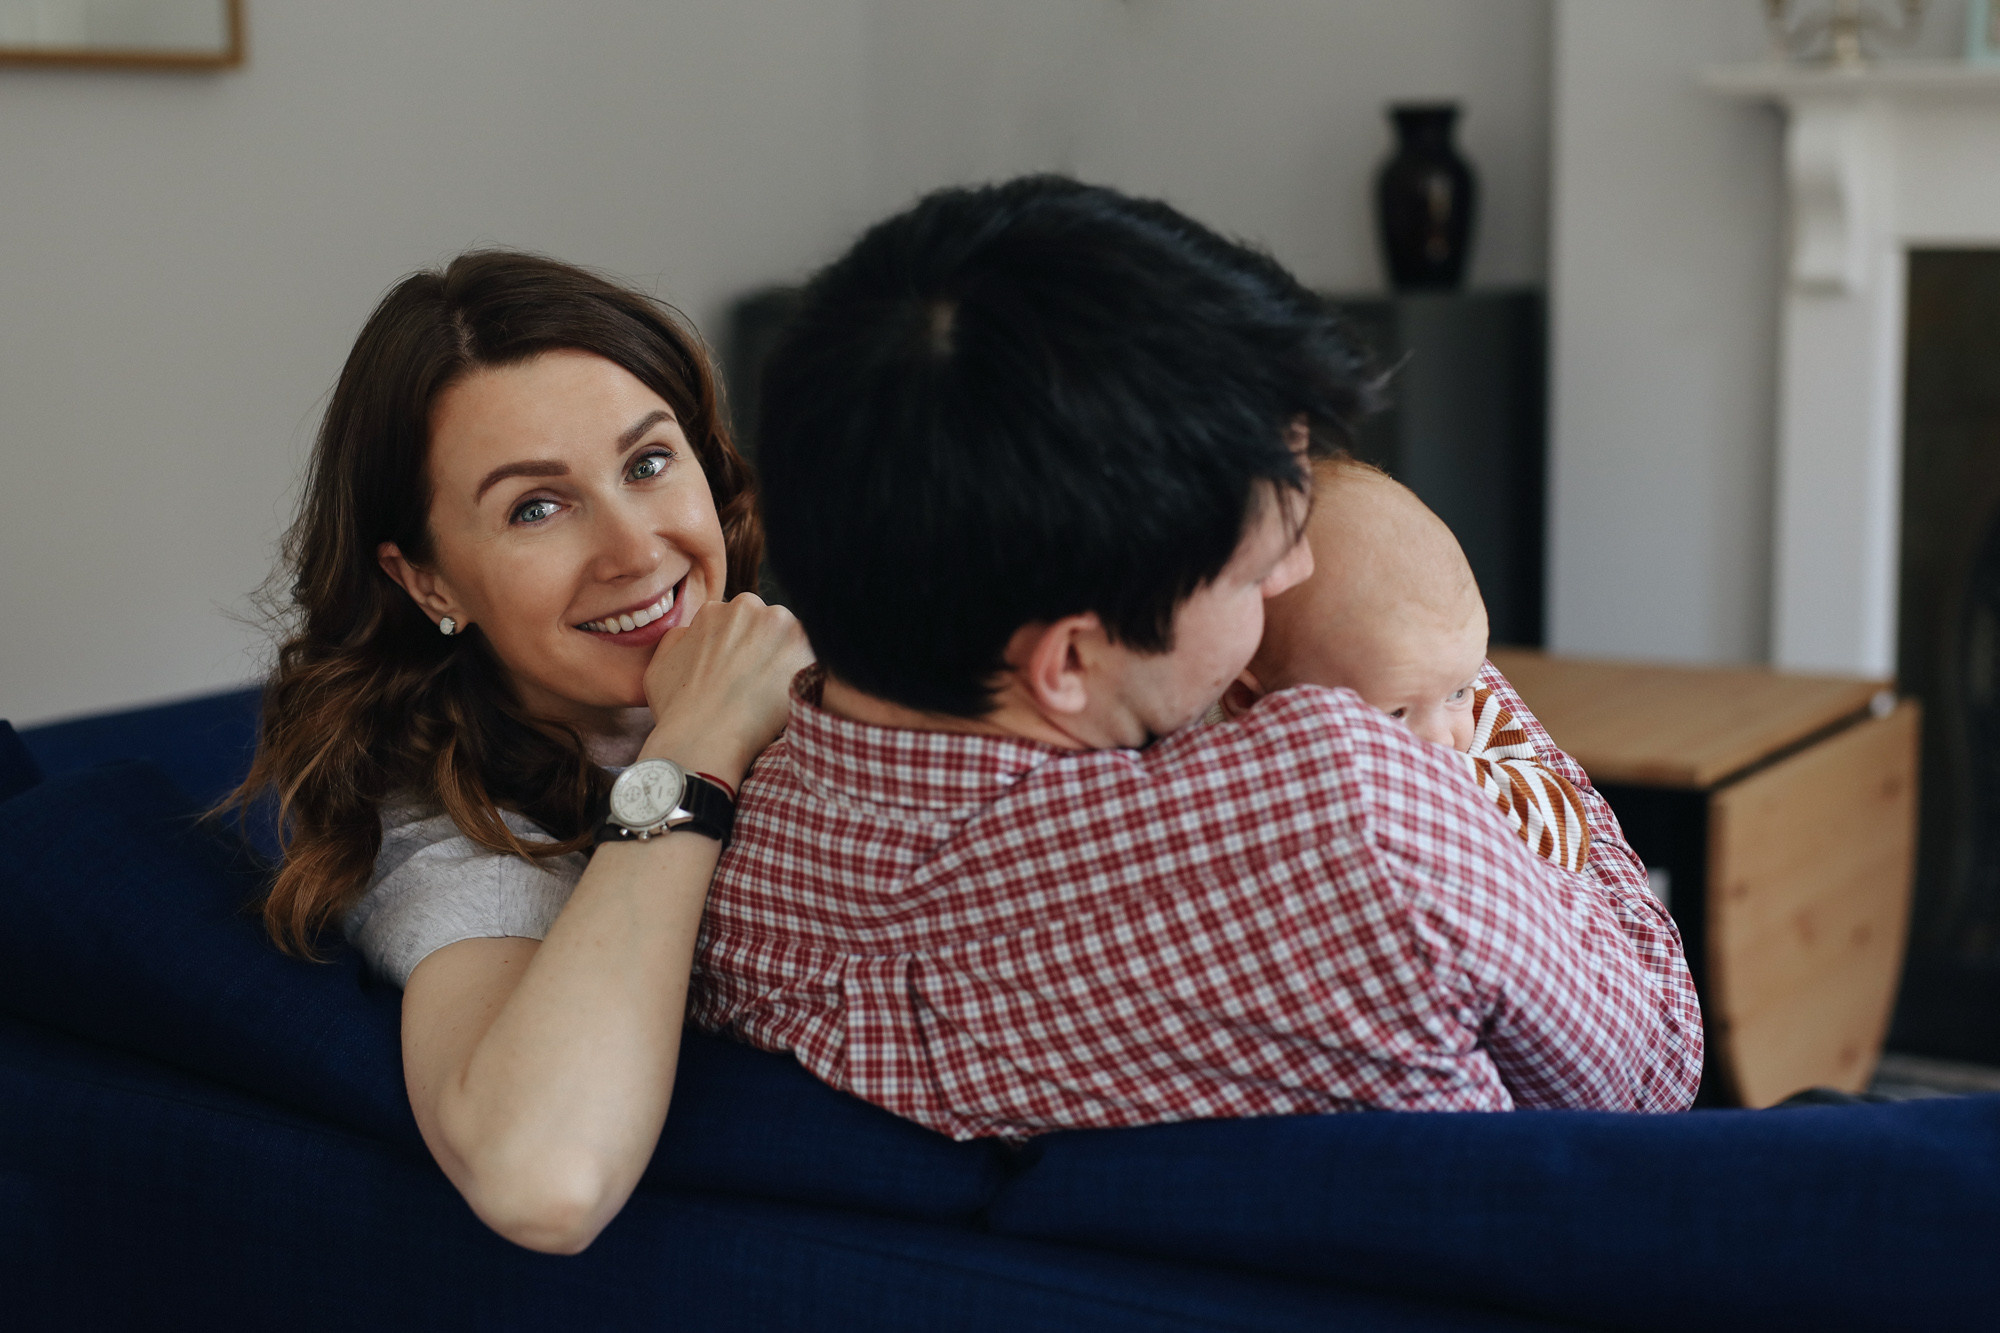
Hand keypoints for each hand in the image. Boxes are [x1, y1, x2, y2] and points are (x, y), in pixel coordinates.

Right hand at [638, 594, 813, 784]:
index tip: (746, 675)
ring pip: (795, 638)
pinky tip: (793, 698)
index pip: (742, 624)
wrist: (704, 738)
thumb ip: (678, 639)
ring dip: (791, 660)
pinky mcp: (806, 646)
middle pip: (770, 625)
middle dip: (770, 650)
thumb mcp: (658, 667)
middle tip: (763, 686)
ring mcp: (780, 623)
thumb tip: (692, 632)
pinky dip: (810, 674)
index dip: (746, 652)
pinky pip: (817, 656)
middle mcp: (747, 606)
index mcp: (715, 610)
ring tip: (778, 695)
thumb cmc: (678, 711)